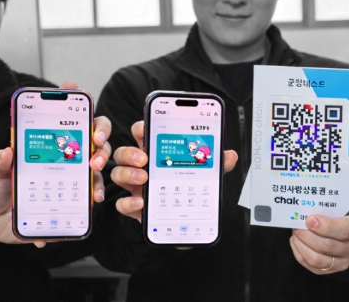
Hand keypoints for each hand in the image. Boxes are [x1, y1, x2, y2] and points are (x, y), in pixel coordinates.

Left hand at [0, 82, 112, 245]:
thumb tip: (6, 152)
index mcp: (47, 147)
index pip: (73, 123)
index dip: (84, 111)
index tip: (87, 106)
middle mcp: (63, 163)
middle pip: (94, 148)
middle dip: (101, 148)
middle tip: (94, 155)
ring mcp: (67, 185)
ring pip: (94, 178)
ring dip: (98, 183)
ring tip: (93, 194)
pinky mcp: (65, 208)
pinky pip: (79, 211)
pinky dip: (76, 217)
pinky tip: (68, 222)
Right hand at [112, 120, 238, 221]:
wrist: (184, 221)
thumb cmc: (188, 188)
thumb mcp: (204, 173)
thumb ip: (216, 164)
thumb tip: (230, 156)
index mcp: (157, 153)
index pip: (142, 133)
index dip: (140, 128)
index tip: (144, 129)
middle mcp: (142, 167)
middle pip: (124, 152)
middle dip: (130, 152)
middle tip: (144, 158)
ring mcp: (136, 186)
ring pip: (118, 174)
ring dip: (128, 173)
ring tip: (145, 178)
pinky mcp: (135, 207)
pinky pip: (122, 204)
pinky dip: (128, 203)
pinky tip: (141, 203)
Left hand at [290, 193, 348, 273]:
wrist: (342, 222)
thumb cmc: (343, 208)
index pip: (346, 230)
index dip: (327, 227)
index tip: (310, 219)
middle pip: (328, 246)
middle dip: (308, 235)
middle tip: (297, 224)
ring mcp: (344, 261)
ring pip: (318, 259)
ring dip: (302, 244)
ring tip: (296, 232)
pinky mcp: (332, 269)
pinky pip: (312, 266)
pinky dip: (300, 253)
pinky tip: (296, 241)